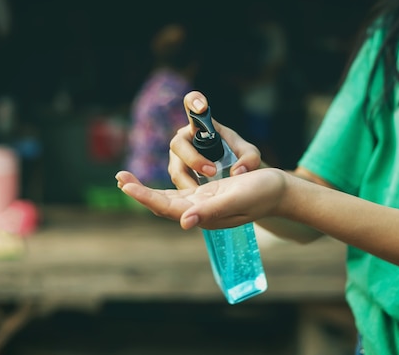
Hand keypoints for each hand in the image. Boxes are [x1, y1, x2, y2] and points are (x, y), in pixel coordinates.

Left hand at [116, 168, 286, 229]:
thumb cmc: (260, 193)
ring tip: (127, 180)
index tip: (125, 184)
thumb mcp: (235, 198)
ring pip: (168, 199)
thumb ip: (209, 210)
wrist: (279, 192)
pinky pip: (179, 193)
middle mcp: (199, 211)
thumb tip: (182, 221)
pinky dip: (163, 188)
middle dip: (139, 192)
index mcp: (202, 213)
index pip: (166, 206)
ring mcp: (202, 204)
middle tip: (119, 178)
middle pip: (161, 203)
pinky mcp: (208, 195)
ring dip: (147, 190)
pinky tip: (153, 185)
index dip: (144, 196)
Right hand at [169, 91, 264, 188]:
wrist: (235, 176)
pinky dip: (188, 191)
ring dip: (189, 180)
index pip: (191, 103)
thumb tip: (237, 171)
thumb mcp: (251, 156)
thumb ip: (250, 159)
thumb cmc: (240, 158)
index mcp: (201, 124)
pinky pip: (177, 183)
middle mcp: (185, 138)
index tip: (202, 106)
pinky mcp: (177, 175)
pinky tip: (200, 201)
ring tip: (206, 192)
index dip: (193, 102)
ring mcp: (178, 157)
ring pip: (176, 168)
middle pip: (178, 144)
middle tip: (212, 172)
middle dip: (194, 159)